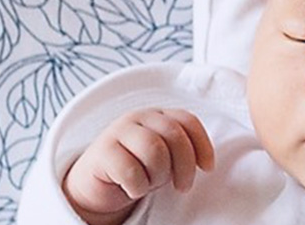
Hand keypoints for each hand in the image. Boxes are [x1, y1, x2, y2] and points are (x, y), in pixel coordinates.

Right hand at [62, 109, 216, 224]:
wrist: (97, 186)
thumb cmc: (137, 170)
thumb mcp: (165, 159)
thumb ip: (182, 149)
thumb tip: (208, 162)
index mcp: (158, 116)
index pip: (188, 121)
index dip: (202, 145)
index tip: (208, 168)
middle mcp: (138, 118)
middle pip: (174, 136)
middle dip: (184, 166)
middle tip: (182, 186)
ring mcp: (118, 131)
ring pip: (154, 151)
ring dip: (158, 176)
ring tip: (150, 183)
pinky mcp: (101, 151)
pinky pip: (131, 171)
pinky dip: (137, 187)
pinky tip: (132, 188)